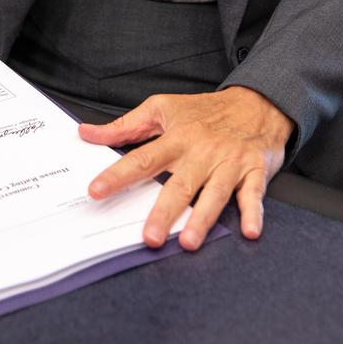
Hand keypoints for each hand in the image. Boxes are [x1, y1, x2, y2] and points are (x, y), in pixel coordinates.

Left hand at [79, 87, 292, 250]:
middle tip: (149, 237)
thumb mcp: (162, 108)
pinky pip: (253, 194)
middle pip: (180, 184)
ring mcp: (229, 162)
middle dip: (164, 211)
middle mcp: (201, 152)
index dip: (118, 176)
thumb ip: (125, 126)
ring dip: (203, 217)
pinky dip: (254, 212)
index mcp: (177, 138)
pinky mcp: (254, 171)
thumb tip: (86, 133)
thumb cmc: (205, 111)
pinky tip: (250, 231)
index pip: (142, 159)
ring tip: (189, 242)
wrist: (256, 102)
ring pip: (214, 193)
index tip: (96, 192)